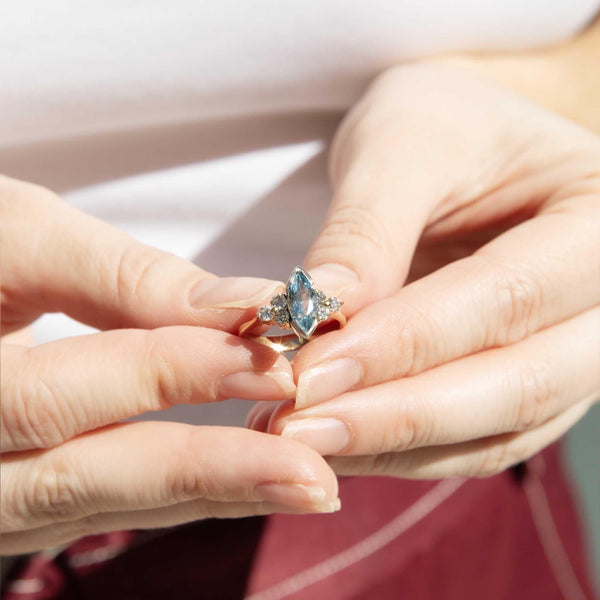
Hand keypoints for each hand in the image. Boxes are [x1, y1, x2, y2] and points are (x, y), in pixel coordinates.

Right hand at [0, 176, 338, 554]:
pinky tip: (250, 481)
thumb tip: (244, 308)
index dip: (168, 374)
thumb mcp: (17, 238)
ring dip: (208, 498)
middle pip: (79, 480)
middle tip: (313, 472)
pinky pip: (103, 503)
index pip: (54, 397)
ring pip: (98, 506)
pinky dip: (182, 494)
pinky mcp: (17, 495)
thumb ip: (123, 278)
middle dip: (205, 472)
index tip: (268, 355)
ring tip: (303, 487)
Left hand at [249, 62, 599, 477]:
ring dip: (392, 446)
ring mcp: (572, 358)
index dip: (404, 342)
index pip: (507, 297)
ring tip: (300, 442)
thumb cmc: (443, 125)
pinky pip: (473, 443)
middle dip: (397, 414)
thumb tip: (315, 319)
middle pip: (517, 384)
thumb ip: (365, 233)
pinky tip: (335, 443)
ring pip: (495, 432)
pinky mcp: (527, 391)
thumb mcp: (402, 145)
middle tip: (297, 428)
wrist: (468, 147)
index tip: (309, 372)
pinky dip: (403, 452)